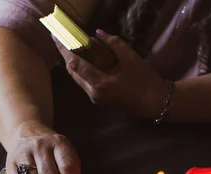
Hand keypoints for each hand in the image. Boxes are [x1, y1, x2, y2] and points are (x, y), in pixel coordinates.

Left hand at [53, 29, 168, 117]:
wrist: (155, 102)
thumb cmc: (144, 80)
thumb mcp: (130, 57)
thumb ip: (113, 43)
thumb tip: (98, 33)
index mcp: (99, 83)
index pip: (74, 64)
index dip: (63, 48)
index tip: (55, 35)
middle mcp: (93, 92)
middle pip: (72, 71)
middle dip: (65, 54)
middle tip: (61, 37)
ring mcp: (95, 97)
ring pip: (77, 77)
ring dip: (72, 61)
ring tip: (68, 45)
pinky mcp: (99, 98)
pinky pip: (84, 81)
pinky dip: (80, 68)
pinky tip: (81, 57)